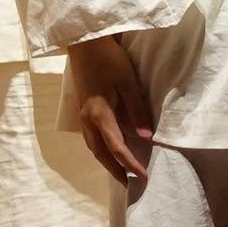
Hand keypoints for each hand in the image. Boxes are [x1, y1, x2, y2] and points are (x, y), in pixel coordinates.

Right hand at [65, 35, 153, 184]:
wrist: (84, 43)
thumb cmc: (108, 59)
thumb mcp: (127, 82)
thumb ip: (137, 110)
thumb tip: (147, 137)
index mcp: (100, 114)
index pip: (117, 147)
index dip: (131, 163)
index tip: (143, 177)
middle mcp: (87, 119)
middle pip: (101, 153)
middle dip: (115, 170)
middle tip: (129, 183)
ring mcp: (81, 115)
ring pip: (93, 146)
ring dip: (105, 161)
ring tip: (119, 171)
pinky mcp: (80, 110)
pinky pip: (89, 138)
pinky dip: (99, 149)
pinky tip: (107, 150)